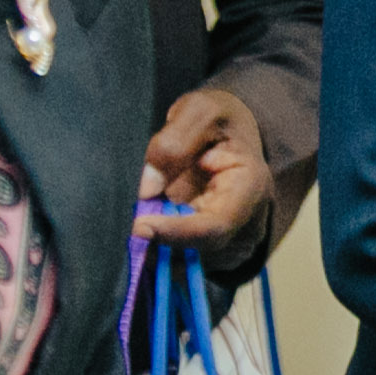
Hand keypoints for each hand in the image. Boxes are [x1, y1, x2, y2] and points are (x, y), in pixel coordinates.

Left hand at [133, 87, 272, 266]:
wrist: (230, 129)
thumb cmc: (217, 118)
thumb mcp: (198, 111)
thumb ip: (172, 144)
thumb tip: (146, 187)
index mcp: (250, 186)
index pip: (217, 226)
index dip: (176, 233)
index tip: (138, 226)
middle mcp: (249, 220)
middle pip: (202, 251)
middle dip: (159, 243)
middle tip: (125, 223)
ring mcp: (235, 237)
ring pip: (192, 263)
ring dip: (157, 250)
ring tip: (136, 220)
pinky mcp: (217, 247)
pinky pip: (187, 263)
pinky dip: (160, 253)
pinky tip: (146, 229)